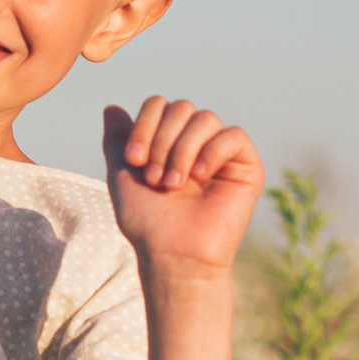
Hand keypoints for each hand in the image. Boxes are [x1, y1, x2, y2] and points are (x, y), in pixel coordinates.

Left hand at [103, 97, 264, 280]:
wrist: (173, 255)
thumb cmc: (148, 222)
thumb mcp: (122, 175)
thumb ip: (117, 140)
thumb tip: (111, 107)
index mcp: (170, 141)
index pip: (159, 105)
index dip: (144, 125)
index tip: (134, 161)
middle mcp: (197, 143)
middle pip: (181, 107)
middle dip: (161, 141)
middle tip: (154, 178)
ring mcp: (222, 154)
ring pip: (205, 118)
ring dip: (182, 150)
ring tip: (173, 184)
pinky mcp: (247, 168)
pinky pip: (234, 136)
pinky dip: (212, 151)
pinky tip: (200, 177)